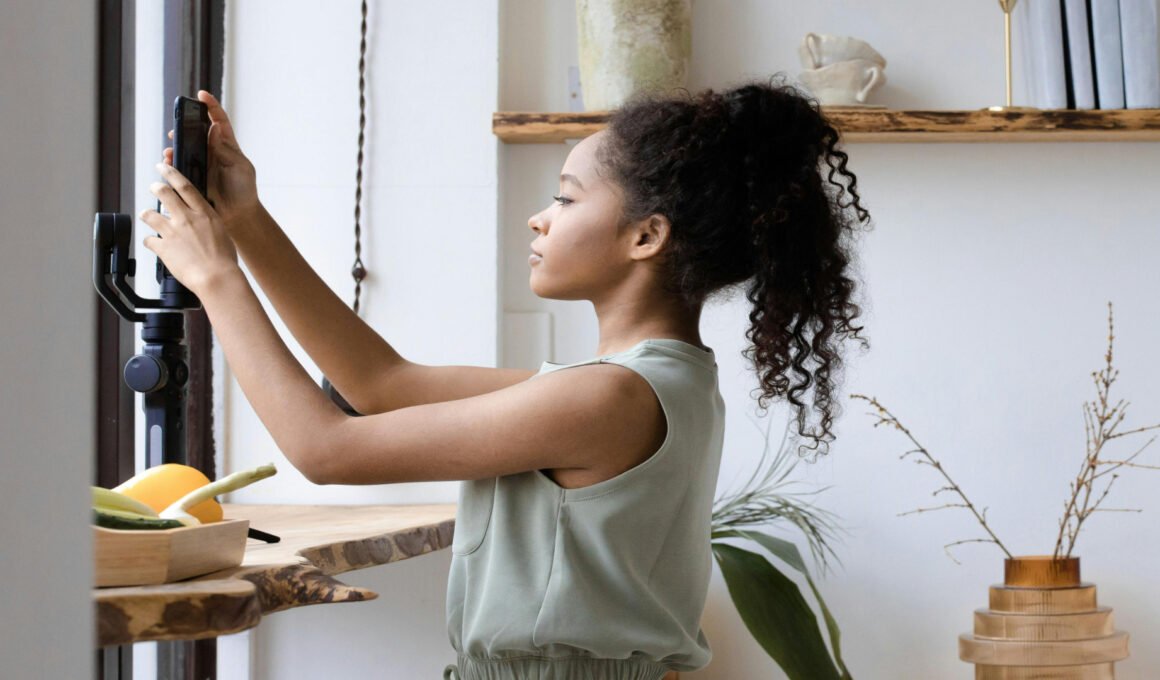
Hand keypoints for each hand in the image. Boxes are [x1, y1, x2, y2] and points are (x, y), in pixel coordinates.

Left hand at [140, 162, 240, 295]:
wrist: (217, 278)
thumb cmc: (224, 260)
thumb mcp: (222, 233)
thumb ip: (208, 223)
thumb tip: (202, 221)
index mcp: (203, 213)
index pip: (184, 186)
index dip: (171, 173)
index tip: (164, 167)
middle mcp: (186, 218)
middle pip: (164, 193)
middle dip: (156, 187)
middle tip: (154, 187)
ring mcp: (172, 232)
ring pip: (149, 214)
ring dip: (146, 214)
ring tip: (146, 216)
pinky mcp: (163, 248)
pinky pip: (149, 240)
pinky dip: (150, 241)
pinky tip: (153, 244)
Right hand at [163, 90, 259, 226]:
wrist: (238, 214)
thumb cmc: (244, 189)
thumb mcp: (241, 167)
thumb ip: (227, 149)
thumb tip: (214, 128)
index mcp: (227, 145)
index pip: (219, 120)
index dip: (211, 106)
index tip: (201, 95)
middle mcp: (212, 151)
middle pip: (195, 131)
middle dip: (184, 126)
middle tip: (177, 126)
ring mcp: (201, 163)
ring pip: (184, 147)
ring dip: (175, 145)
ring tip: (170, 147)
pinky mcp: (192, 176)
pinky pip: (178, 165)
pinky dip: (171, 161)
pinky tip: (168, 162)